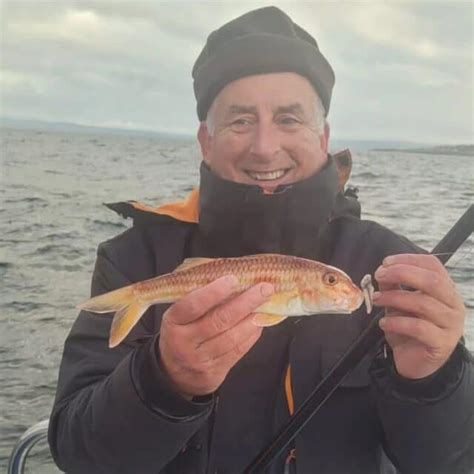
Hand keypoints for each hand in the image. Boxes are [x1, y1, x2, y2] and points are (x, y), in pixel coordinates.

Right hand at [158, 275, 273, 398]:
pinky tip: (260, 320)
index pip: (192, 305)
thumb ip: (199, 295)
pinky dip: (252, 334)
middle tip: (264, 288)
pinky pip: (237, 351)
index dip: (213, 292)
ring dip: (252, 319)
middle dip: (245, 302)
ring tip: (266, 303)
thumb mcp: (179, 314)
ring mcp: (199, 359)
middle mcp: (184, 342)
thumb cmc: (182, 331)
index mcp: (173, 321)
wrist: (175, 373)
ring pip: (231, 338)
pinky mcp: (214, 372)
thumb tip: (231, 275)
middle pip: (218, 320)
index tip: (233, 278)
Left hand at [373, 254, 464, 378]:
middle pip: (432, 280)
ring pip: (424, 303)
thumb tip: (383, 270)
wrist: (416, 363)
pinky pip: (419, 327)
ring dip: (394, 298)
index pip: (433, 265)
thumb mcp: (398, 303)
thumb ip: (393, 286)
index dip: (408, 260)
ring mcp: (450, 324)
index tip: (386, 263)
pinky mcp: (442, 343)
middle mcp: (453, 304)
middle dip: (402, 273)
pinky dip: (397, 322)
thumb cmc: (408, 329)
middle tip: (379, 276)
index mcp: (445, 289)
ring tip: (377, 299)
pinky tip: (383, 323)